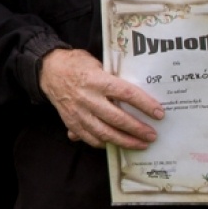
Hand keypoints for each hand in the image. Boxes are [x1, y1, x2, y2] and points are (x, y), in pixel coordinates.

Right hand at [39, 48, 163, 149]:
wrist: (48, 70)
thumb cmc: (77, 64)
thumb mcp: (97, 63)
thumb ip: (113, 78)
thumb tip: (134, 94)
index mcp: (96, 79)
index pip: (126, 93)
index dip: (144, 104)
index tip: (159, 113)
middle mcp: (87, 97)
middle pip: (117, 118)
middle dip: (137, 129)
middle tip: (152, 135)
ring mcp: (78, 112)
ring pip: (104, 132)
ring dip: (125, 141)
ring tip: (140, 144)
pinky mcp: (71, 121)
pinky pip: (90, 138)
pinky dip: (104, 143)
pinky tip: (116, 144)